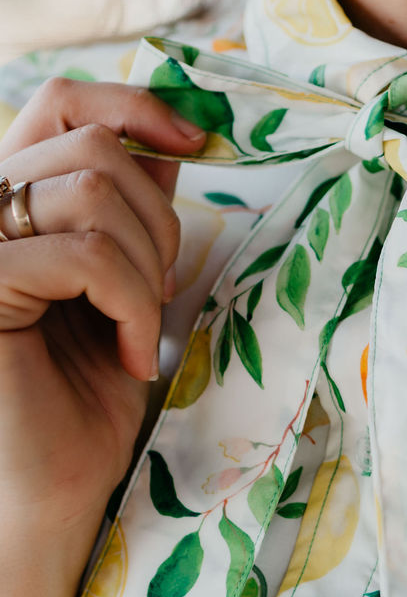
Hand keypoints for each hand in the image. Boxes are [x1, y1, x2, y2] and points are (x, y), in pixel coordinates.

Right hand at [0, 78, 206, 560]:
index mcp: (7, 203)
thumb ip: (128, 215)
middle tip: (161, 297)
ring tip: (140, 330)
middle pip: (92, 145)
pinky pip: (83, 255)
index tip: (197, 144)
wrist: (49, 495)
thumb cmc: (83, 401)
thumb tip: (168, 148)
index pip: (60, 101)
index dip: (134, 105)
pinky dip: (132, 305)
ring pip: (92, 190)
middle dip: (158, 220)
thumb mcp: (123, 289)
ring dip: (147, 266)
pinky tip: (132, 358)